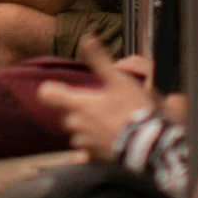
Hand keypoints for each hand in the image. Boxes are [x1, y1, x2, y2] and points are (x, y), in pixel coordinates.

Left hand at [39, 38, 161, 159]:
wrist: (148, 145)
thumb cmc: (133, 111)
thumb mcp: (118, 81)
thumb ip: (100, 61)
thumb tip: (87, 38)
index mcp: (80, 105)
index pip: (50, 95)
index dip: (50, 91)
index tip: (52, 90)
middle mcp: (78, 125)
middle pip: (68, 116)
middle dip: (79, 113)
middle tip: (99, 109)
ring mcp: (86, 144)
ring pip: (78, 135)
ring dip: (87, 131)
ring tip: (107, 127)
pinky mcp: (95, 159)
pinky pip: (84, 156)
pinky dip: (89, 153)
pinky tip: (101, 148)